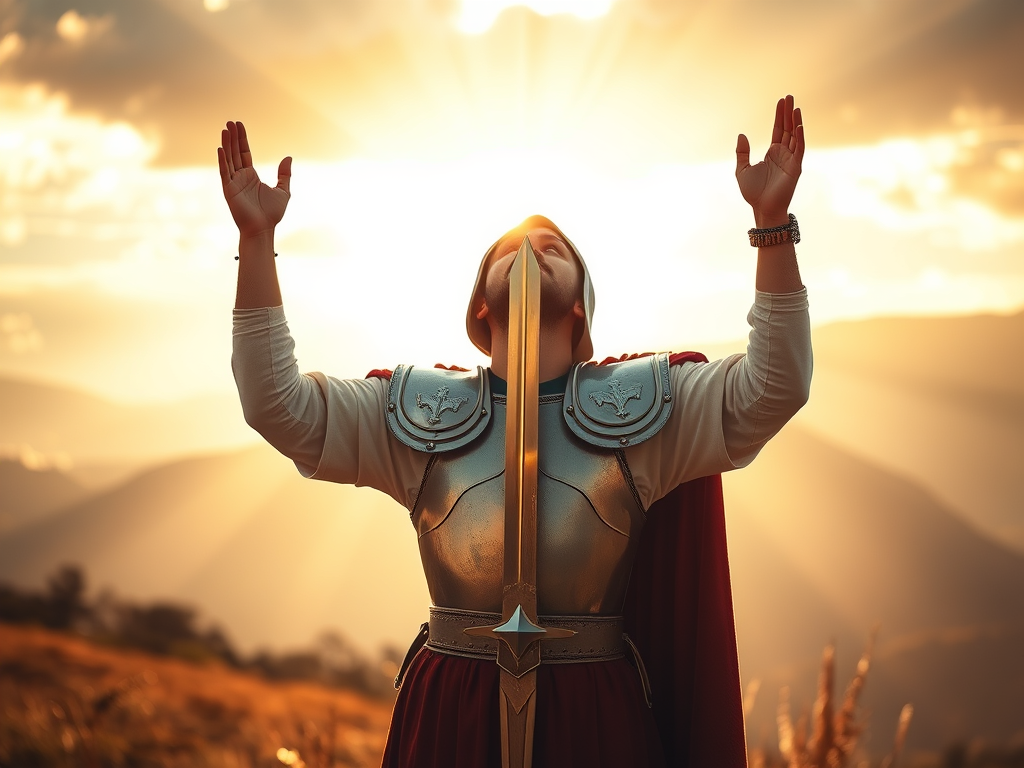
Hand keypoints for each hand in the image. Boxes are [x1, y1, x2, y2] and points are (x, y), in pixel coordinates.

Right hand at [218, 121, 291, 237]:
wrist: (264, 229)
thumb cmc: (272, 214)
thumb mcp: (283, 191)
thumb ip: (284, 174)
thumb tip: (288, 157)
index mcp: (251, 176)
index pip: (244, 153)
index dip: (242, 139)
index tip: (239, 125)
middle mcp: (240, 177)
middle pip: (235, 152)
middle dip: (233, 137)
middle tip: (230, 122)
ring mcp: (233, 183)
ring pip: (229, 159)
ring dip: (226, 144)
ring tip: (225, 129)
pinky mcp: (229, 190)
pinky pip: (225, 172)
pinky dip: (222, 160)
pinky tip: (221, 148)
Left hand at [735, 95, 804, 224]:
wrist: (762, 208)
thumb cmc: (753, 192)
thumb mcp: (742, 169)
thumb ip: (742, 152)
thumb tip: (741, 135)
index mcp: (773, 153)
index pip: (778, 129)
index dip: (779, 115)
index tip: (781, 101)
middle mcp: (784, 153)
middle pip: (787, 128)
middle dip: (788, 113)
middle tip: (789, 96)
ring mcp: (791, 159)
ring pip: (795, 135)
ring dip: (795, 121)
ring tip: (795, 106)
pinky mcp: (796, 167)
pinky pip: (799, 149)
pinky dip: (800, 137)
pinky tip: (798, 125)